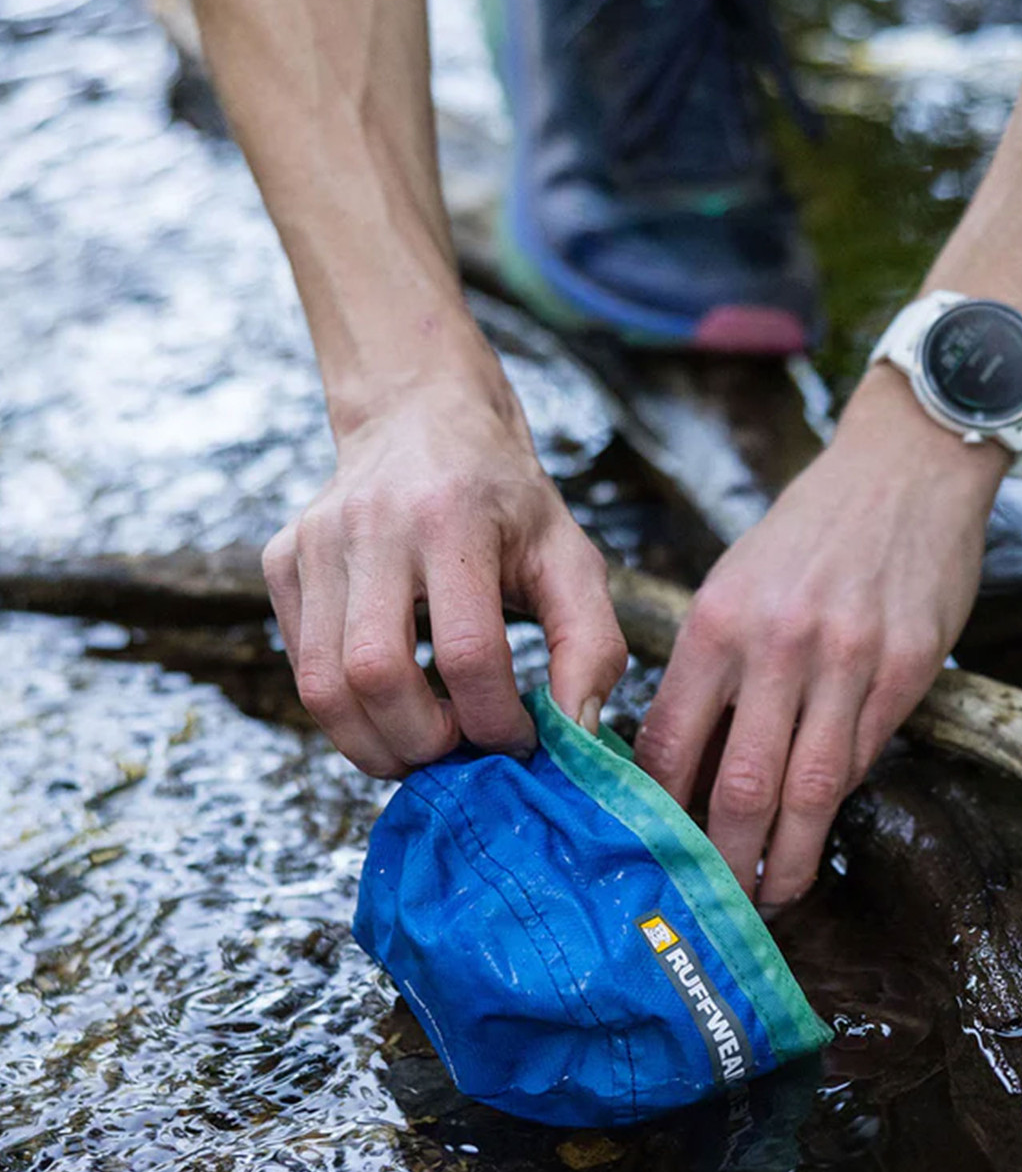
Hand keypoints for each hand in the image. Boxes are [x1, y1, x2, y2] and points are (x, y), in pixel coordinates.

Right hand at [264, 332, 627, 776]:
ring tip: (424, 744)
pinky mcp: (281, 562)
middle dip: (424, 742)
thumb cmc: (505, 500)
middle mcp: (372, 525)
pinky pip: (300, 668)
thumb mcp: (570, 557)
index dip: (495, 721)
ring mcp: (314, 542)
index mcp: (454, 517)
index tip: (519, 739)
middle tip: (461, 750)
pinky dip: (345, 710)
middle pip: (377, 675)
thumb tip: (576, 733)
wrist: (421, 420)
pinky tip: (390, 701)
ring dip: (374, 744)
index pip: (468, 653)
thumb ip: (590, 645)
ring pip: (322, 686)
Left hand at [635, 366, 1005, 907]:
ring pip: (811, 791)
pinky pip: (864, 757)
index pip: (673, 741)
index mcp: (719, 621)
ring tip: (771, 895)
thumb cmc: (807, 531)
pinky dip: (836, 802)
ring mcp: (849, 660)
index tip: (652, 850)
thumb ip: (712, 669)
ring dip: (787, 859)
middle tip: (712, 903)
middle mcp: (779, 645)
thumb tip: (687, 759)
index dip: (660, 810)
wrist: (903, 470)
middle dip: (724, 860)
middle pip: (743, 785)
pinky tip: (817, 829)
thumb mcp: (735, 582)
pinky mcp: (908, 669)